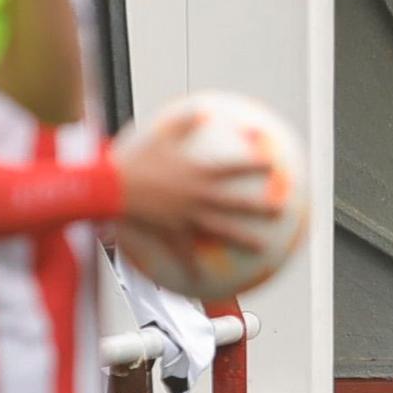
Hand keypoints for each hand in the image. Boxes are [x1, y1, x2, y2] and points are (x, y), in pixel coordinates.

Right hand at [115, 113, 278, 252]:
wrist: (109, 189)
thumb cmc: (131, 161)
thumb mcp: (158, 137)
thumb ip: (182, 124)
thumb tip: (202, 112)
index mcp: (197, 174)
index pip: (234, 168)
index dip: (256, 165)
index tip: (274, 166)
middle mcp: (198, 197)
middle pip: (237, 204)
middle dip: (261, 207)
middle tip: (282, 209)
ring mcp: (187, 218)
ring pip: (221, 231)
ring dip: (244, 240)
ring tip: (264, 249)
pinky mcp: (172, 235)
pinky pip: (185, 255)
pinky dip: (194, 268)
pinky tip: (203, 280)